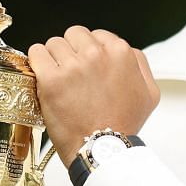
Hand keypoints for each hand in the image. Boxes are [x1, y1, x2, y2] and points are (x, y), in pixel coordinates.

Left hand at [27, 26, 159, 161]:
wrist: (103, 150)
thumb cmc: (124, 124)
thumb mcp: (149, 92)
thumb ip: (139, 64)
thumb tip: (127, 50)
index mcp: (121, 53)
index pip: (96, 35)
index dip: (90, 53)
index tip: (88, 69)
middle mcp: (97, 55)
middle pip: (74, 35)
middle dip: (72, 52)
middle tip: (73, 75)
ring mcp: (73, 66)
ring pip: (54, 43)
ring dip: (54, 59)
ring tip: (60, 81)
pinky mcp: (51, 79)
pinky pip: (35, 53)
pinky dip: (37, 62)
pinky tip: (44, 77)